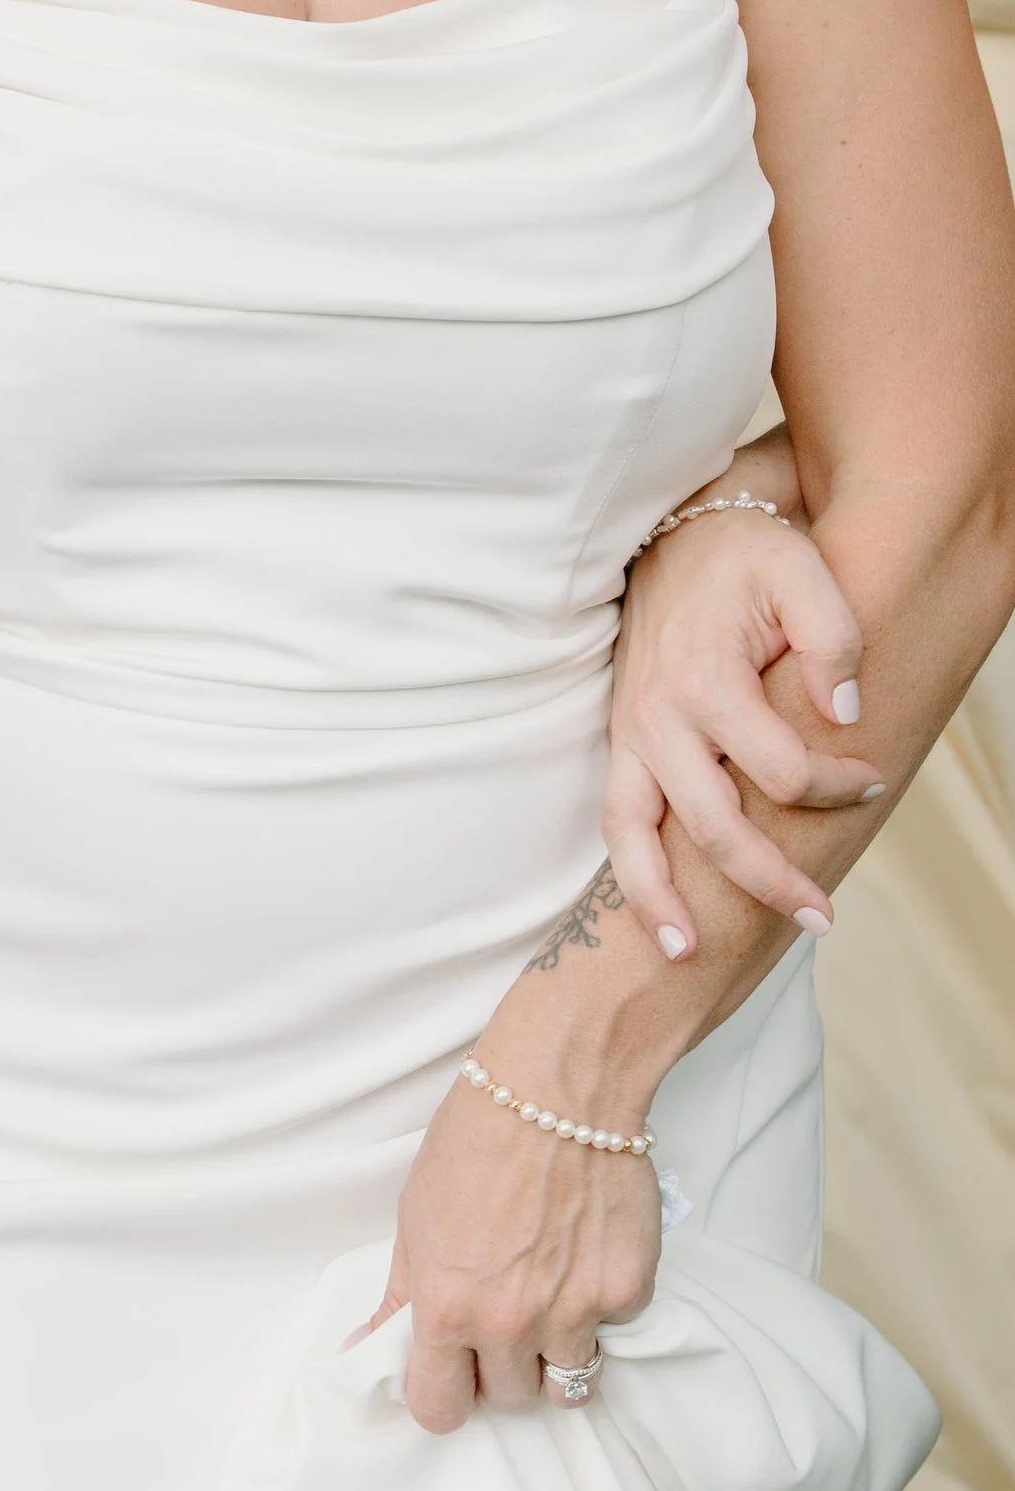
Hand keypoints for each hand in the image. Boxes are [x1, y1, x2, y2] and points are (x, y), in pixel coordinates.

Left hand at [377, 1069, 663, 1431]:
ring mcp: (576, 1312)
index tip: (452, 1377)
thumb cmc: (475, 1142)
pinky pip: (613, 1331)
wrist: (557, 1090)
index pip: (438, 1410)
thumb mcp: (414, 1219)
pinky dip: (601, 1304)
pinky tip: (586, 1253)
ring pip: (569, 1384)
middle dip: (503, 1369)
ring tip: (550, 1296)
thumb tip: (366, 1349)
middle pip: (509, 1401)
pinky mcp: (628, 1293)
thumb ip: (400, 1297)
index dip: (444, 1396)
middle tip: (505, 1316)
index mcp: (448, 1307)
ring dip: (557, 1353)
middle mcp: (512, 1323)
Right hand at [606, 496, 879, 958]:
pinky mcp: (622, 744)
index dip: (839, 786)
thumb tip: (843, 715)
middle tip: (824, 919)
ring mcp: (631, 734)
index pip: (783, 770)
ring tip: (688, 954)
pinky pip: (616, 820)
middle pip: (713, 825)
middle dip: (771, 880)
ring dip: (660, 900)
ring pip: (634, 836)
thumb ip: (832, 639)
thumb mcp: (803, 573)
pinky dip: (630, 873)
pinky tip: (658, 918)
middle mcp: (658, 717)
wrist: (679, 535)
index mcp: (706, 679)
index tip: (874, 778)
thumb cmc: (746, 558)